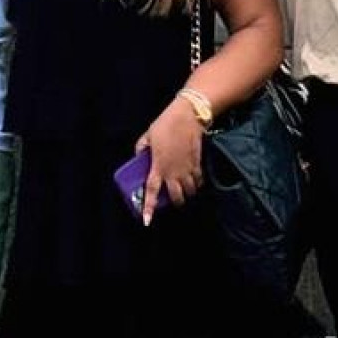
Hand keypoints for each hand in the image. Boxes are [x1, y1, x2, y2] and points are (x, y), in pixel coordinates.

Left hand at [137, 99, 205, 224]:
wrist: (188, 116)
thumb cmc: (165, 124)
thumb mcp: (149, 134)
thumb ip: (142, 148)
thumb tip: (139, 156)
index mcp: (158, 166)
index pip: (152, 191)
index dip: (149, 208)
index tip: (147, 221)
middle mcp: (173, 172)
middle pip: (176, 198)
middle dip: (176, 202)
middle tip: (174, 199)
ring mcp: (187, 170)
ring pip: (190, 192)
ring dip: (187, 193)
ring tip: (184, 190)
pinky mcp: (198, 164)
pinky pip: (199, 181)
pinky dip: (197, 184)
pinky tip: (194, 180)